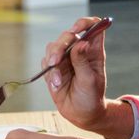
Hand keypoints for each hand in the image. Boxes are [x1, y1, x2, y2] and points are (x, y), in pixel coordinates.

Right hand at [41, 17, 112, 131]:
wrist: (82, 114)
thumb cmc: (91, 98)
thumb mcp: (90, 81)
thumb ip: (83, 61)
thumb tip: (82, 43)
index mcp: (93, 51)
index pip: (92, 27)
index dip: (85, 23)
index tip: (77, 29)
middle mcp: (78, 52)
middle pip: (67, 35)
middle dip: (60, 45)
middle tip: (56, 60)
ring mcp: (65, 59)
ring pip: (53, 47)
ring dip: (52, 61)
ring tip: (58, 81)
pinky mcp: (54, 68)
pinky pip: (45, 62)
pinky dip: (49, 73)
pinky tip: (56, 85)